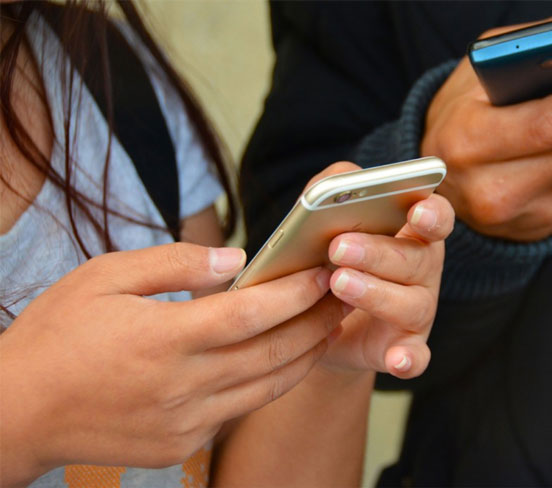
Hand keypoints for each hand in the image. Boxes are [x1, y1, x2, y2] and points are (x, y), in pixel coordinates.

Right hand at [0, 243, 346, 484]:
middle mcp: (182, 386)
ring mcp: (185, 422)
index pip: (252, 314)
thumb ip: (173, 263)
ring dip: (305, 357)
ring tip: (328, 327)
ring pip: (267, 387)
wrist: (17, 412)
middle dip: (317, 323)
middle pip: (273, 353)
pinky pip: (239, 409)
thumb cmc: (56, 336)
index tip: (322, 273)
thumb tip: (235, 259)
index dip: (295, 294)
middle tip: (343, 296)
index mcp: (163, 338)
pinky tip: (281, 360)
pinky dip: (268, 383)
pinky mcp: (182, 445)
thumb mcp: (103, 277)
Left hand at [297, 162, 454, 379]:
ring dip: (377, 294)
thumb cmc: (327, 259)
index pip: (436, 217)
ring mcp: (418, 312)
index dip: (431, 213)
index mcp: (412, 234)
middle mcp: (423, 272)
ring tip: (338, 283)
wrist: (315, 322)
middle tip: (338, 247)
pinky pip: (416, 357)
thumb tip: (342, 179)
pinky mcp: (405, 348)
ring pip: (412, 304)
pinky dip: (409, 359)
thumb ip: (332, 189)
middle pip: (417, 259)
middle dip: (379, 252)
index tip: (415, 210)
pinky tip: (396, 360)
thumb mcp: (324, 220)